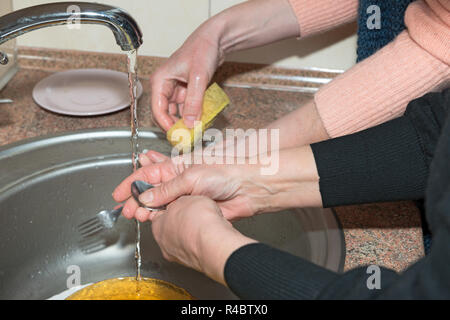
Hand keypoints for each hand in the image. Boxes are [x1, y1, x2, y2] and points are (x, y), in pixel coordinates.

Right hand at [112, 150, 258, 221]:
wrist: (246, 189)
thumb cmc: (223, 173)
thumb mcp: (189, 177)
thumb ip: (166, 189)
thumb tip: (145, 197)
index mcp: (175, 167)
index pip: (146, 174)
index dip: (130, 184)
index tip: (117, 195)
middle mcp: (177, 182)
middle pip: (149, 192)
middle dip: (135, 200)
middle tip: (127, 210)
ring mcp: (183, 197)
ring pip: (159, 206)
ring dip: (146, 210)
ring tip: (138, 215)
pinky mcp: (191, 211)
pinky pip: (171, 216)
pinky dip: (160, 219)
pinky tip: (153, 220)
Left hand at [149, 195, 255, 284]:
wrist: (215, 243)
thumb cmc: (199, 220)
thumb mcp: (183, 197)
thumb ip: (174, 199)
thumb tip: (171, 199)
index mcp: (158, 226)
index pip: (158, 213)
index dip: (170, 205)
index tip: (180, 201)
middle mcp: (164, 243)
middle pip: (170, 227)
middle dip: (181, 219)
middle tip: (193, 210)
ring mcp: (179, 256)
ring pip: (183, 239)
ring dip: (191, 232)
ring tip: (204, 222)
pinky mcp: (194, 262)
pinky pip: (196, 248)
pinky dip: (201, 242)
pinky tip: (209, 233)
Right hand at [150, 23, 222, 129]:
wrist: (216, 39)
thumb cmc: (203, 50)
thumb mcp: (198, 78)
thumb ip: (193, 102)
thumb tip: (189, 123)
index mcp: (160, 81)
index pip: (157, 110)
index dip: (166, 125)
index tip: (178, 136)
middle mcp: (165, 86)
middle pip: (166, 113)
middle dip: (176, 126)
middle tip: (188, 138)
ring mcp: (175, 89)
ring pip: (177, 112)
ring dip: (186, 121)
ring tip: (197, 131)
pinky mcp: (186, 90)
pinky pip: (187, 107)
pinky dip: (194, 114)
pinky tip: (202, 120)